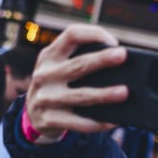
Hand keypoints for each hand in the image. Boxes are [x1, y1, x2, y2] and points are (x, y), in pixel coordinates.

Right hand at [23, 24, 129, 139]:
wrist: (33, 115)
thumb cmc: (57, 85)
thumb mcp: (58, 67)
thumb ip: (79, 61)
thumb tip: (120, 68)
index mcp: (50, 56)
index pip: (71, 36)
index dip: (93, 34)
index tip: (114, 42)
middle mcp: (45, 74)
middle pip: (78, 65)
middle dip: (101, 60)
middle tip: (122, 55)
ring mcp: (46, 98)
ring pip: (80, 95)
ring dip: (104, 94)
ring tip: (124, 92)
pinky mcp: (50, 119)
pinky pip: (79, 122)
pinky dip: (98, 123)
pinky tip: (114, 121)